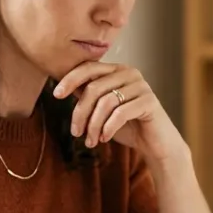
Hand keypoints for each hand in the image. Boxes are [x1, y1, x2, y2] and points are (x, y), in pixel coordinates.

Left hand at [53, 62, 186, 161]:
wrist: (156, 144)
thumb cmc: (128, 126)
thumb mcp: (103, 110)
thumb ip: (89, 97)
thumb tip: (64, 88)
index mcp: (118, 70)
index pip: (89, 68)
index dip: (70, 79)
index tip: (56, 95)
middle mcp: (130, 73)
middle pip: (94, 88)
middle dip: (80, 113)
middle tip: (75, 133)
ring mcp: (141, 86)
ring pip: (105, 103)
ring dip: (93, 125)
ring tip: (90, 141)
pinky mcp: (149, 102)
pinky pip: (120, 113)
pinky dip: (108, 128)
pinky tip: (104, 139)